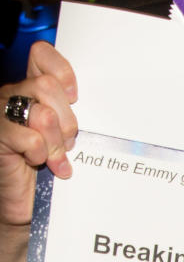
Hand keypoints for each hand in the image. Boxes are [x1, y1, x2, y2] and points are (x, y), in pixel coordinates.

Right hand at [0, 41, 77, 261]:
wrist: (31, 206)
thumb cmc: (53, 170)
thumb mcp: (72, 136)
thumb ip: (77, 112)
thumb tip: (95, 99)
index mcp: (33, 89)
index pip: (42, 55)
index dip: (62, 71)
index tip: (76, 96)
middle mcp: (15, 97)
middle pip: (47, 86)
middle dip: (68, 118)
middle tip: (69, 141)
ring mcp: (3, 117)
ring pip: (40, 111)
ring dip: (56, 139)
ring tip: (56, 156)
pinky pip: (26, 138)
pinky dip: (40, 153)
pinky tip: (42, 165)